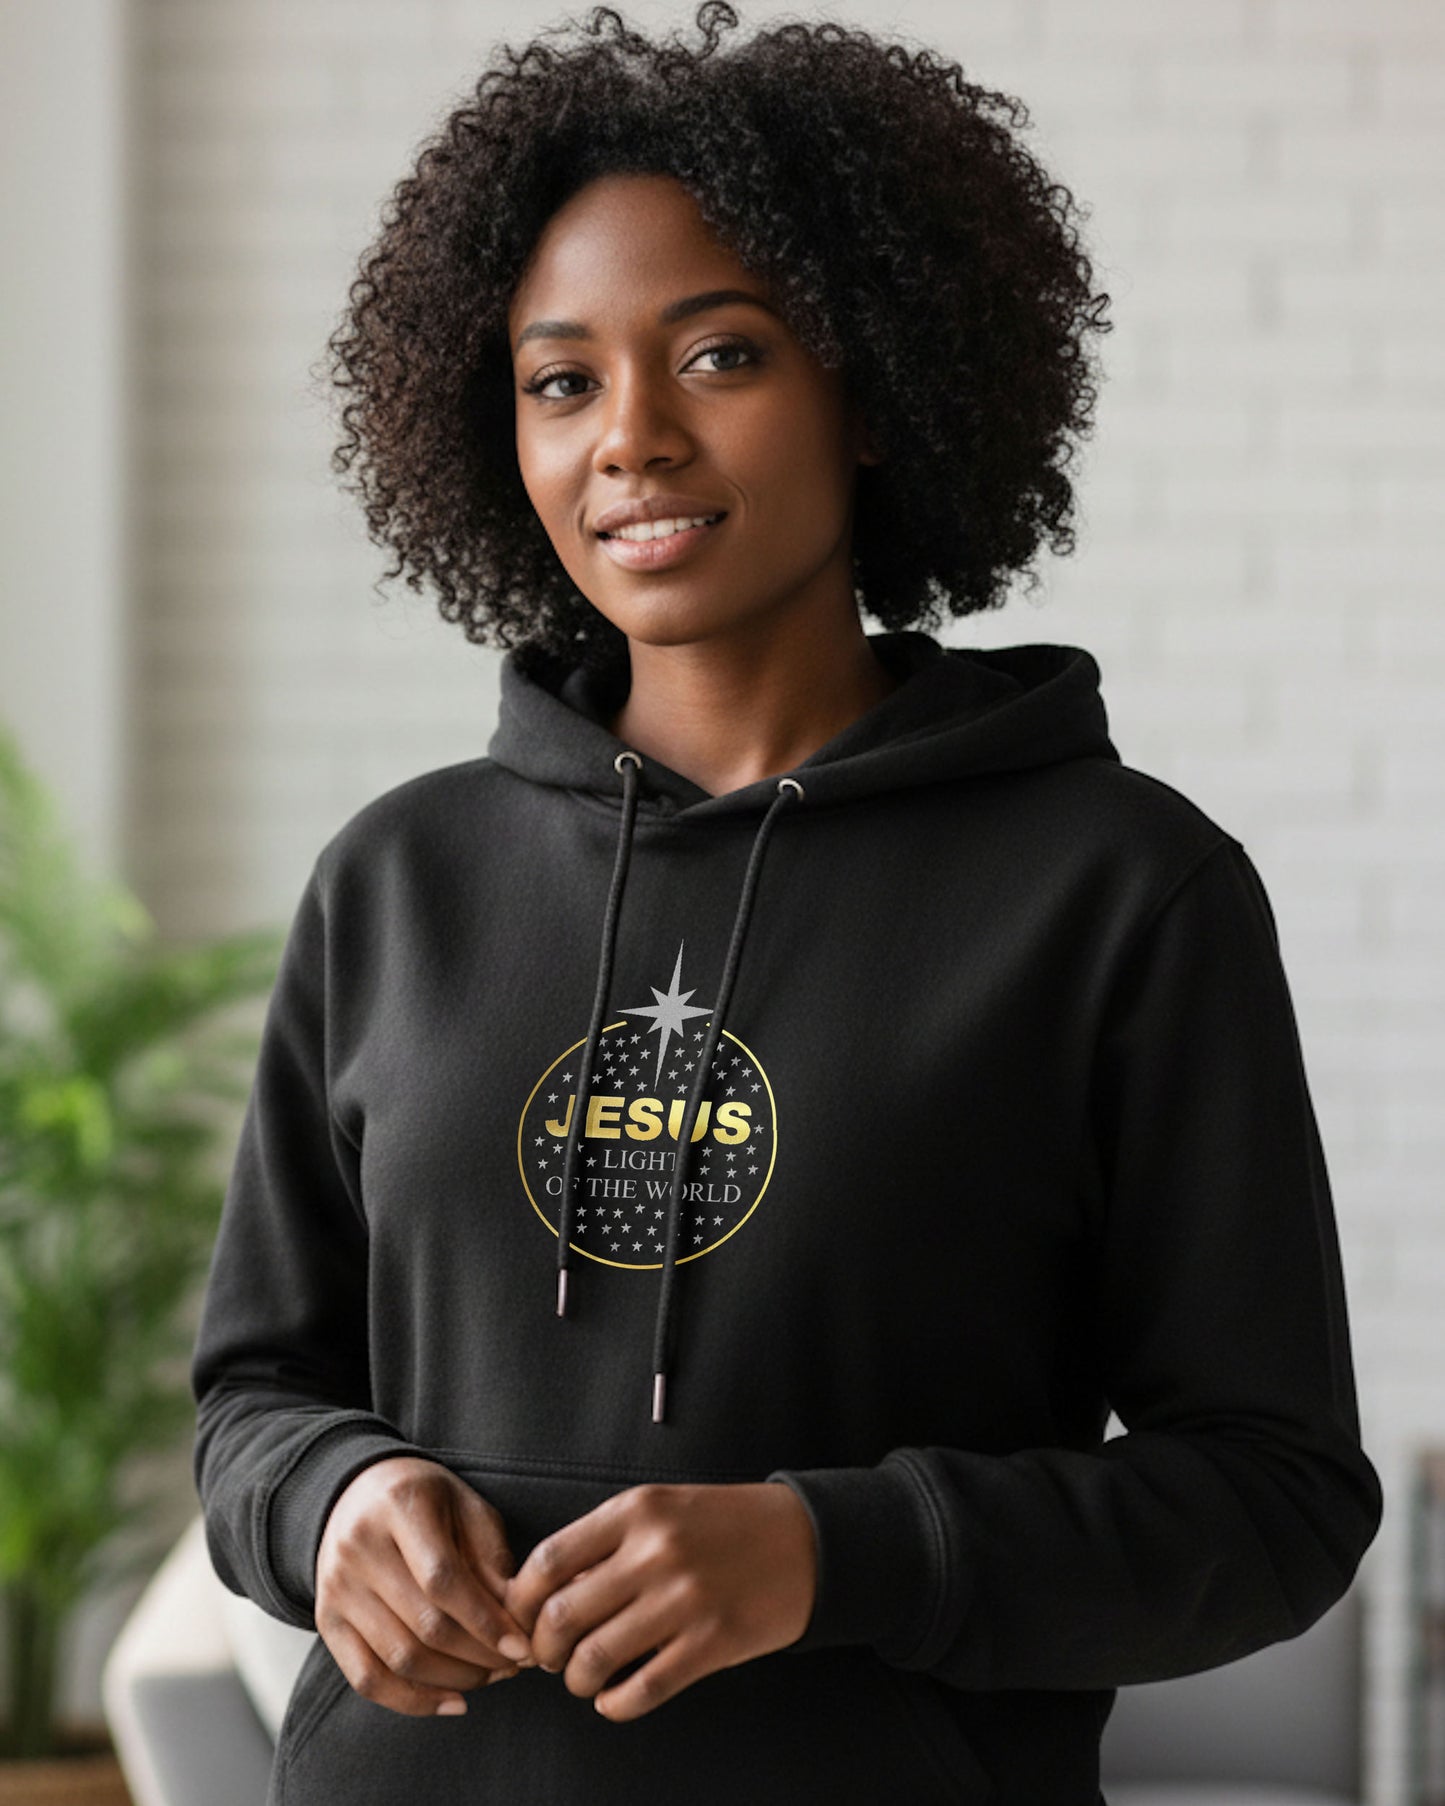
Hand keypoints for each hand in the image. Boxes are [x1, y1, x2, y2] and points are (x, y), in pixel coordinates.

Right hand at [314, 1456, 537, 1716]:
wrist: (356, 1494)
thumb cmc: (425, 1500)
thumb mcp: (465, 1506)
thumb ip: (491, 1557)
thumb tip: (517, 1620)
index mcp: (399, 1506)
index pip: (443, 1579)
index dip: (485, 1620)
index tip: (522, 1646)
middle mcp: (359, 1547)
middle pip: (423, 1624)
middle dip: (479, 1656)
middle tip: (516, 1665)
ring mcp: (336, 1588)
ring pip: (399, 1658)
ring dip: (455, 1679)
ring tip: (492, 1677)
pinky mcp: (326, 1622)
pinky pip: (367, 1679)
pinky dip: (413, 1701)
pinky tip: (454, 1702)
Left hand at [502, 1480, 816, 1721]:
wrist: (805, 1540)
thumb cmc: (725, 1524)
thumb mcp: (662, 1508)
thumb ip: (608, 1541)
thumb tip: (547, 1593)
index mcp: (637, 1511)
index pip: (549, 1561)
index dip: (520, 1601)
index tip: (520, 1618)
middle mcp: (655, 1552)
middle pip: (561, 1616)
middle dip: (542, 1649)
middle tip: (549, 1656)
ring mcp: (684, 1600)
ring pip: (594, 1659)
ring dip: (576, 1680)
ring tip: (583, 1677)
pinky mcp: (711, 1644)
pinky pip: (641, 1690)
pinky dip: (614, 1705)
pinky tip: (614, 1698)